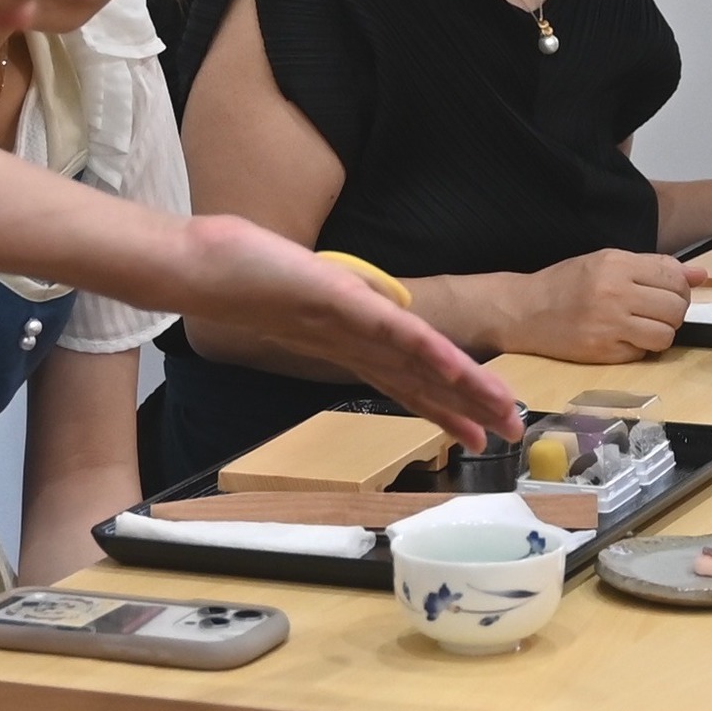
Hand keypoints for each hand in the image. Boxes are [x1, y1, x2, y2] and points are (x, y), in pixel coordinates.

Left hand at [175, 216, 524, 444]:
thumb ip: (349, 299)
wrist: (204, 270)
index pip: (407, 382)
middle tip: (507, 440)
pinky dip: (432, 354)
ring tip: (500, 419)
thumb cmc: (248, 275)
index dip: (445, 409)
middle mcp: (353, 347)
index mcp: (349, 346)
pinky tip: (462, 369)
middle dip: (467, 412)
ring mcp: (349, 330)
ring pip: (419, 366)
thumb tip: (381, 303)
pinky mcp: (343, 306)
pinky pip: (398, 335)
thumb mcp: (312, 288)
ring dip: (463, 393)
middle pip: (421, 384)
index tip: (477, 434)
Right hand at [505, 249, 694, 362]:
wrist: (524, 311)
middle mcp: (615, 293)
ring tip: (643, 326)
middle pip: (676, 307)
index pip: (674, 277)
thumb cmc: (566, 283)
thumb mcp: (607, 261)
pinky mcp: (603, 352)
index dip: (680, 288)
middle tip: (657, 311)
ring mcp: (609, 325)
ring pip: (666, 335)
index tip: (670, 292)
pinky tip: (623, 338)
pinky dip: (640, 348)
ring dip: (661, 333)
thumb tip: (701, 274)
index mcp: (617, 264)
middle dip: (674, 312)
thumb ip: (655, 266)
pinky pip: (643, 353)